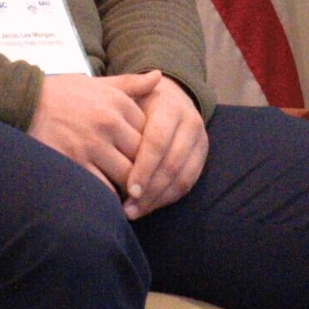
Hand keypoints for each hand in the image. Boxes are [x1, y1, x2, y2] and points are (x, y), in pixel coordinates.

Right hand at [26, 72, 145, 194]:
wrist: (24, 104)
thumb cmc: (64, 94)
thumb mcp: (99, 84)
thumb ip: (131, 84)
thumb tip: (159, 76)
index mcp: (117, 102)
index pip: (151, 133)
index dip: (150, 149)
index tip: (146, 158)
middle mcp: (107, 123)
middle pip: (142, 156)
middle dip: (144, 171)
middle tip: (144, 182)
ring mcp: (91, 144)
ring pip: (127, 175)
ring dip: (130, 187)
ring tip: (129, 193)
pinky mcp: (74, 163)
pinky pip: (104, 188)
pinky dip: (110, 196)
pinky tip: (110, 197)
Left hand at [115, 75, 206, 217]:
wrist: (166, 98)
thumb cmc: (135, 101)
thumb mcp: (126, 96)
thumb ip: (117, 109)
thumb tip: (106, 126)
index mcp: (170, 106)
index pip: (157, 142)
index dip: (143, 168)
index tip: (127, 189)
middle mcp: (190, 122)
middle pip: (172, 164)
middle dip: (149, 190)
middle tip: (127, 208)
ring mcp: (200, 141)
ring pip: (182, 178)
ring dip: (157, 199)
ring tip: (133, 212)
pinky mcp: (202, 157)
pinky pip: (187, 184)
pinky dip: (166, 199)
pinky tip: (146, 207)